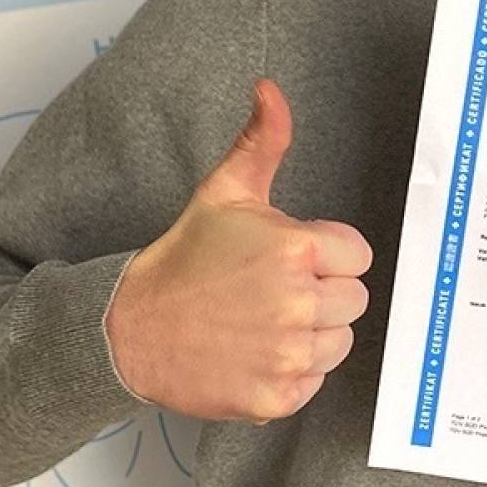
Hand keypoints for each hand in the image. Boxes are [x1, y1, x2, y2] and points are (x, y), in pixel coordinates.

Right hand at [106, 79, 373, 422]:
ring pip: (339, 342)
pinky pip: (316, 382)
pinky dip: (291, 372)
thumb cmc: (184, 259)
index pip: (358, 256)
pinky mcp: (277, 395)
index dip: (326, 257)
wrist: (129, 329)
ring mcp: (288, 354)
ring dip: (311, 335)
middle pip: (354, 301)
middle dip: (322, 294)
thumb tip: (270, 90)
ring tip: (263, 322)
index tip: (289, 260)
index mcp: (297, 249)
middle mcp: (298, 303)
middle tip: (272, 292)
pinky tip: (256, 354)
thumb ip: (261, 141)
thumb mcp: (224, 193)